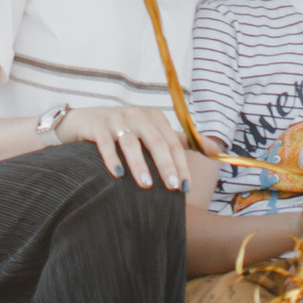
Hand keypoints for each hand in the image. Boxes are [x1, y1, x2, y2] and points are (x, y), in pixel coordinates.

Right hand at [61, 101, 193, 191]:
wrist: (85, 121)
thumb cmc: (125, 131)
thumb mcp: (153, 133)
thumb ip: (181, 142)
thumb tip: (217, 150)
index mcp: (154, 118)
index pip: (172, 142)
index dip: (181, 164)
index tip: (185, 186)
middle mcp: (137, 114)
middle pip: (155, 141)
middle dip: (165, 165)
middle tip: (171, 187)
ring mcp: (116, 118)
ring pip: (130, 143)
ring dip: (139, 164)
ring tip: (146, 185)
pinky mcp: (96, 125)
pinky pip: (105, 142)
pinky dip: (111, 158)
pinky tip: (117, 174)